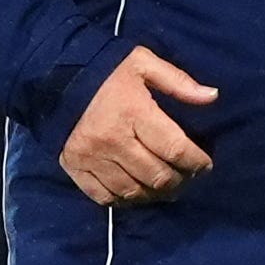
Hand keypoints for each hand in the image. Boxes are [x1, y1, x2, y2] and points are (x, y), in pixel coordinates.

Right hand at [64, 47, 217, 206]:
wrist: (53, 77)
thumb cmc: (106, 70)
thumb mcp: (143, 63)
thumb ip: (178, 81)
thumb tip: (212, 96)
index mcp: (133, 112)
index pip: (174, 148)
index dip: (196, 162)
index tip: (205, 165)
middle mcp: (113, 140)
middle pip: (156, 176)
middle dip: (180, 181)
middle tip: (188, 178)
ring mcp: (92, 157)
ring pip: (133, 191)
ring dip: (156, 194)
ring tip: (167, 188)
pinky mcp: (75, 168)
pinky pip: (105, 197)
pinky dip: (125, 201)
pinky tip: (138, 194)